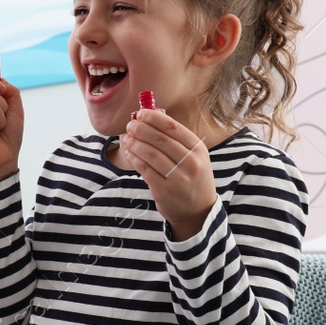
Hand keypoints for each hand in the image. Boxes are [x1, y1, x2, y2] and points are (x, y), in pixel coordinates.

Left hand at [119, 108, 215, 238]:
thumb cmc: (192, 178)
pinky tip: (129, 153)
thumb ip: (175, 140)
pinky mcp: (164, 190)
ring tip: (127, 138)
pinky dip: (134, 159)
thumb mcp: (194, 157)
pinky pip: (145, 170)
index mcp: (198, 149)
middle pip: (160, 139)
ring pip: (150, 154)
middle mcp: (190, 163)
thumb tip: (149, 119)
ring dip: (135, 143)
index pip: (173, 128)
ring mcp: (178, 178)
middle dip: (141, 129)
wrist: (198, 211)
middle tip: (130, 125)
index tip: (141, 113)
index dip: (154, 118)